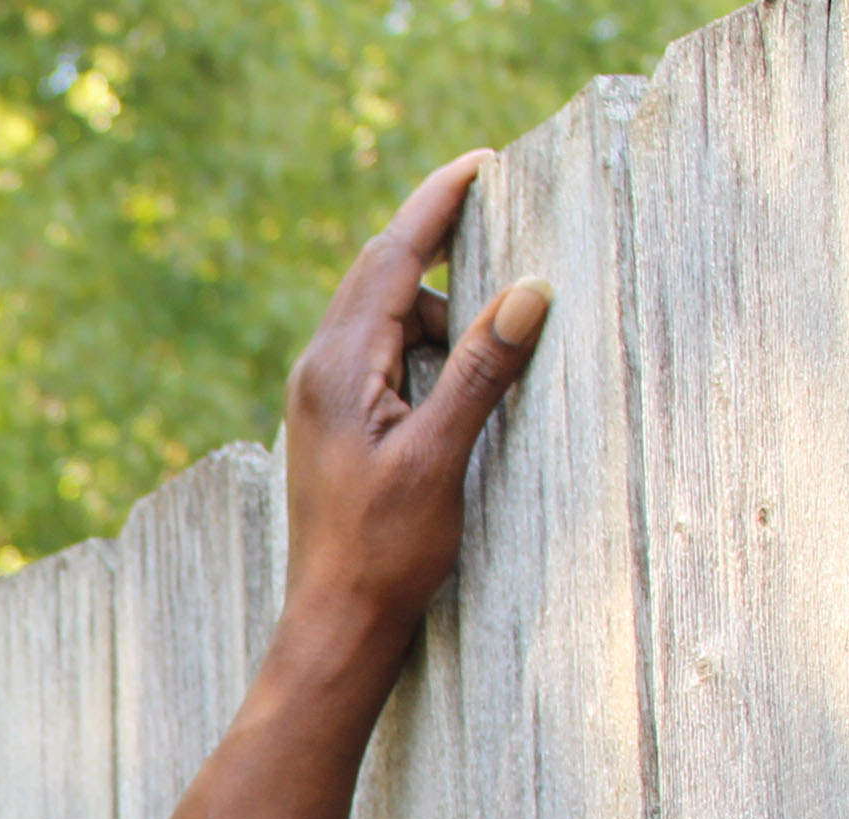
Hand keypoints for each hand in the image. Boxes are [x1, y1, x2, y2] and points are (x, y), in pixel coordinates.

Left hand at [279, 151, 549, 659]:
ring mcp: (322, 398)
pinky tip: (455, 378)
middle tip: (496, 211)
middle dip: (437, 240)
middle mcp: (319, 373)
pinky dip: (423, 345)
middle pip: (380, 275)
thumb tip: (530, 290)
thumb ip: (483, 371)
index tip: (479, 164)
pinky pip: (380, 355)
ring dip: (438, 310)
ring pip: (384, 317)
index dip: (437, 205)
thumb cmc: (384, 553)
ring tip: (491, 340)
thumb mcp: (442, 456)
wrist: (336, 624)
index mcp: (339, 369)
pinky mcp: (334, 425)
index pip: (392, 259)